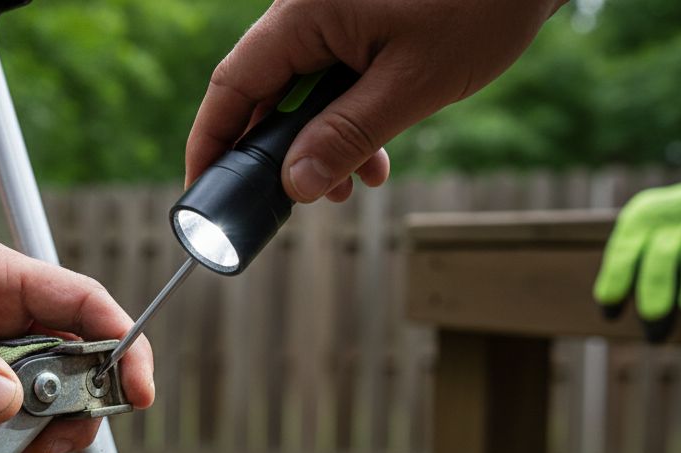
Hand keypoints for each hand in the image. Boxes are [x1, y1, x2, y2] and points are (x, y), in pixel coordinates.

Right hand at [186, 0, 564, 202]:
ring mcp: (330, 14)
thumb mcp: (412, 84)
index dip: (210, 144)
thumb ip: (347, 137)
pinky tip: (374, 156)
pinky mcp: (357, 21)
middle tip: (295, 204)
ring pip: (298, 91)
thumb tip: (295, 188)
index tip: (200, 192)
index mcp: (303, 15)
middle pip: (262, 92)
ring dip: (317, 143)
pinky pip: (330, 78)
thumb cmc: (480, 6)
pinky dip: (344, 119)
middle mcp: (305, 11)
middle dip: (277, 154)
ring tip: (350, 186)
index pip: (232, 86)